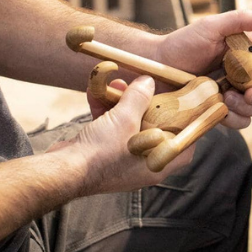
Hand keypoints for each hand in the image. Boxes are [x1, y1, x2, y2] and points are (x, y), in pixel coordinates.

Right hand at [67, 76, 193, 193]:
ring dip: (123, 103)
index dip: (188, 127)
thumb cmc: (101, 153)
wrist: (63, 170)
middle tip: (147, 88)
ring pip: (130, 126)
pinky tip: (97, 92)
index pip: (184, 147)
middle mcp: (142, 164)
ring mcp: (123, 159)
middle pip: (155, 130)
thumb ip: (139, 98)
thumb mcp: (125, 119)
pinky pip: (111, 129)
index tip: (186, 107)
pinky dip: (106, 111)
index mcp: (157, 164)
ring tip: (119, 84)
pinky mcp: (103, 152)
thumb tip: (149, 82)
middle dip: (148, 106)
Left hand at [154, 9, 251, 128]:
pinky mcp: (224, 108)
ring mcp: (236, 91)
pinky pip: (242, 121)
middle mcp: (246, 71)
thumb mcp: (210, 27)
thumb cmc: (180, 44)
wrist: (157, 68)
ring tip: (225, 98)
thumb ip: (240, 19)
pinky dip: (235, 118)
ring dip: (249, 107)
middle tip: (249, 95)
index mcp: (248, 49)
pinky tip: (220, 108)